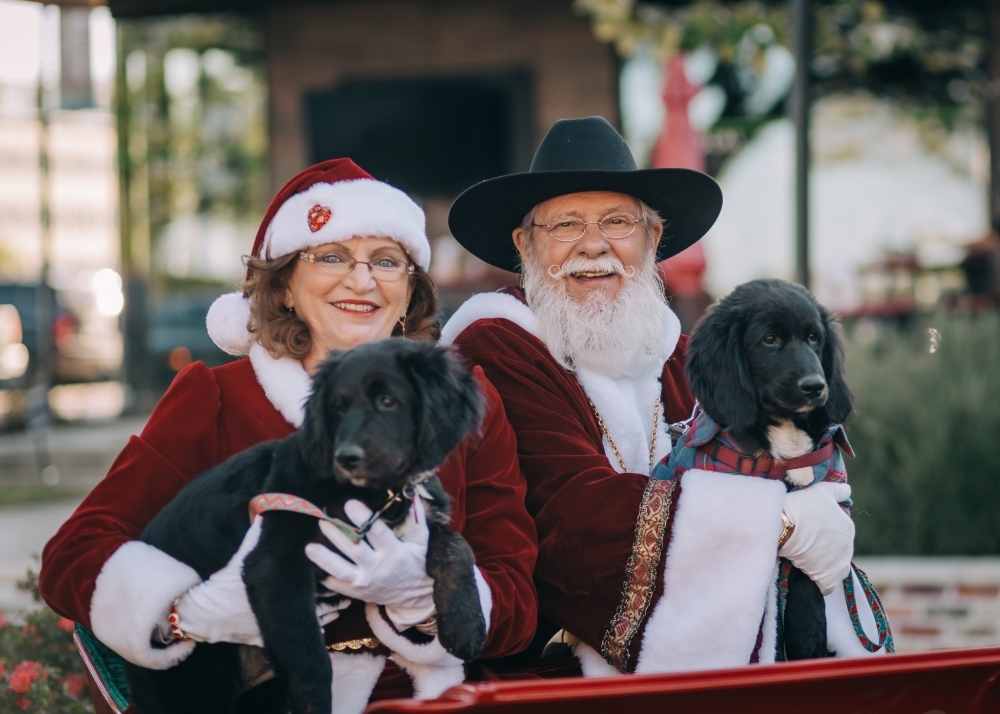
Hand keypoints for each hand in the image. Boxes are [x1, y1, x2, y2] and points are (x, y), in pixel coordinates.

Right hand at [174, 517, 348, 645]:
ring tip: (341, 606)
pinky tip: (321, 625)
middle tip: (348, 592)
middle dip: (334, 599)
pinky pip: (296, 637)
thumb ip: (258, 532)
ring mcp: (276, 628)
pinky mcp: (267, 639)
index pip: (316, 587)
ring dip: (326, 615)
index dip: (331, 580)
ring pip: (312, 624)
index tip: (342, 572)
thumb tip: (268, 505)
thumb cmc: (225, 583)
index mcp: (282, 591)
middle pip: (319, 608)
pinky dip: (311, 629)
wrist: (204, 614)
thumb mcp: (244, 555)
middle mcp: (283, 612)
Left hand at [305, 499, 435, 629]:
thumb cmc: (416, 563)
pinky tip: (313, 565)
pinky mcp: (356, 592)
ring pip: (341, 570)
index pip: (377, 532)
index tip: (350, 504)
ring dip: (324, 559)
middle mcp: (377, 567)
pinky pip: (336, 585)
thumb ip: (417, 517)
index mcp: (394, 551)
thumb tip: (414, 491)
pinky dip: (324, 576)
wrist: (412, 597)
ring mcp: (365, 582)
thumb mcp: (421, 541)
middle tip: (323, 520)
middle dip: (337, 535)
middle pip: (354, 549)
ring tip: (309, 547)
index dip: (363, 518)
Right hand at [779, 482, 854, 594]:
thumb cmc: (803, 506)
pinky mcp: (828, 578)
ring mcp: (839, 564)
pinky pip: (827, 586)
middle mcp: (848, 546)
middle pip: (838, 552)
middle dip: (825, 550)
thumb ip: (839, 491)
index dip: (825, 533)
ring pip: (835, 569)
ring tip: (806, 561)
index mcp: (848, 527)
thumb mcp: (823, 491)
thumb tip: (848, 491)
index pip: (840, 533)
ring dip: (824, 567)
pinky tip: (809, 575)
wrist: (787, 525)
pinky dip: (820, 583)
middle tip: (806, 545)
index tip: (811, 531)